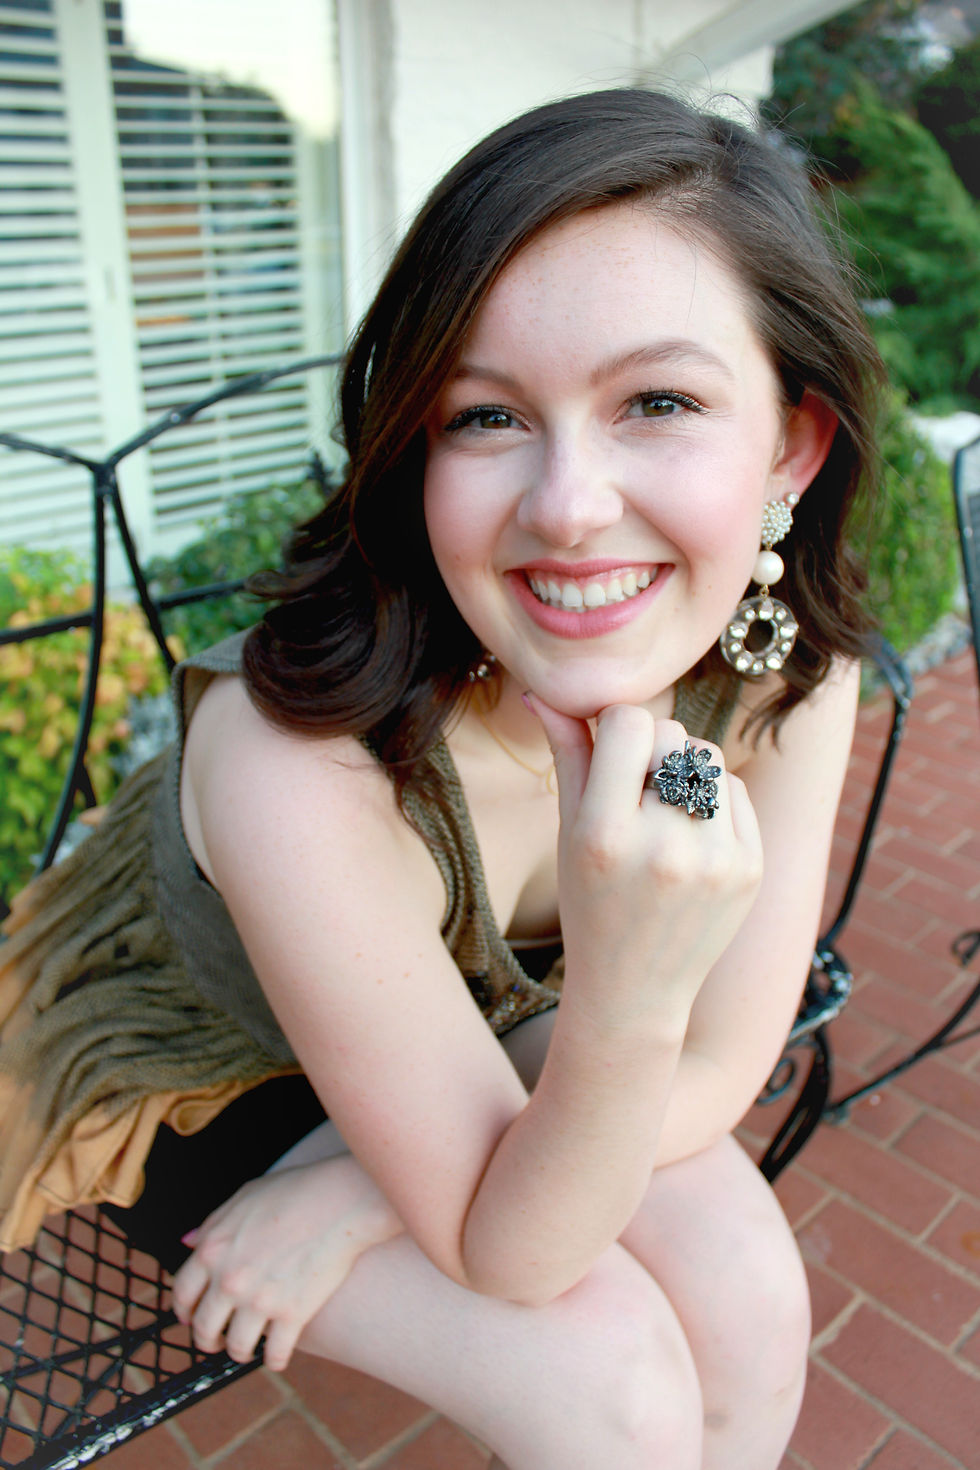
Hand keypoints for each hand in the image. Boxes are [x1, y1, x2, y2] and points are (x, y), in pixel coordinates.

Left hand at [171, 1155, 402, 1370]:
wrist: (341, 1202)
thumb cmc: (296, 1192)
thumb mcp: (245, 1197)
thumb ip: (213, 1224)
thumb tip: (188, 1243)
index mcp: (214, 1249)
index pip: (182, 1293)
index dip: (184, 1310)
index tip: (191, 1316)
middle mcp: (230, 1280)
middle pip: (204, 1327)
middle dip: (207, 1339)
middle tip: (215, 1341)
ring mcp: (260, 1301)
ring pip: (237, 1347)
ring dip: (239, 1352)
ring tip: (247, 1349)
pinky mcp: (292, 1315)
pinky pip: (274, 1354)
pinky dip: (274, 1360)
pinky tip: (277, 1355)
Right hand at [526, 697, 762, 1022]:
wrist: (636, 988)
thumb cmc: (591, 901)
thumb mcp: (569, 832)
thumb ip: (567, 755)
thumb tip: (544, 692)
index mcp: (605, 835)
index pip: (631, 723)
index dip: (618, 727)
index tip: (611, 751)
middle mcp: (662, 847)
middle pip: (673, 734)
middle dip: (653, 749)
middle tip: (636, 789)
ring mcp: (713, 860)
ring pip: (708, 758)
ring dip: (686, 770)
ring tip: (663, 813)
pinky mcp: (748, 869)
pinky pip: (735, 792)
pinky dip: (713, 801)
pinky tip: (690, 839)